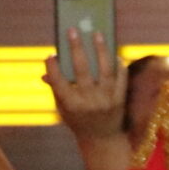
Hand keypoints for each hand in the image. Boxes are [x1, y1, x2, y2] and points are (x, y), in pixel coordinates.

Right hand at [45, 27, 126, 141]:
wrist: (102, 139)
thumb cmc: (78, 120)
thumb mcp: (63, 108)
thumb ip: (56, 89)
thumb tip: (48, 69)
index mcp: (71, 104)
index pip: (59, 82)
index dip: (53, 68)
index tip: (50, 54)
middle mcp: (89, 101)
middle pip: (82, 70)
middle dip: (76, 48)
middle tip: (73, 30)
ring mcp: (107, 100)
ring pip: (105, 70)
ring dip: (101, 50)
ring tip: (97, 34)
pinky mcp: (121, 99)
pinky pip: (121, 78)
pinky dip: (118, 65)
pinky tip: (113, 53)